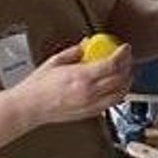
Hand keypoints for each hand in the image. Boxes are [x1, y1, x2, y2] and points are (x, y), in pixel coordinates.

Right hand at [12, 41, 132, 126]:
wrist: (29, 108)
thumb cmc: (37, 87)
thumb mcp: (55, 61)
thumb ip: (74, 51)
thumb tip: (87, 44)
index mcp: (81, 77)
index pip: (112, 64)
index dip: (123, 54)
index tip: (125, 48)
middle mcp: (89, 92)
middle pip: (120, 78)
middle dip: (128, 66)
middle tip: (127, 58)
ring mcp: (90, 104)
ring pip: (120, 93)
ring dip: (127, 81)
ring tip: (126, 72)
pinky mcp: (89, 113)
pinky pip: (111, 104)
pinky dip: (119, 94)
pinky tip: (116, 87)